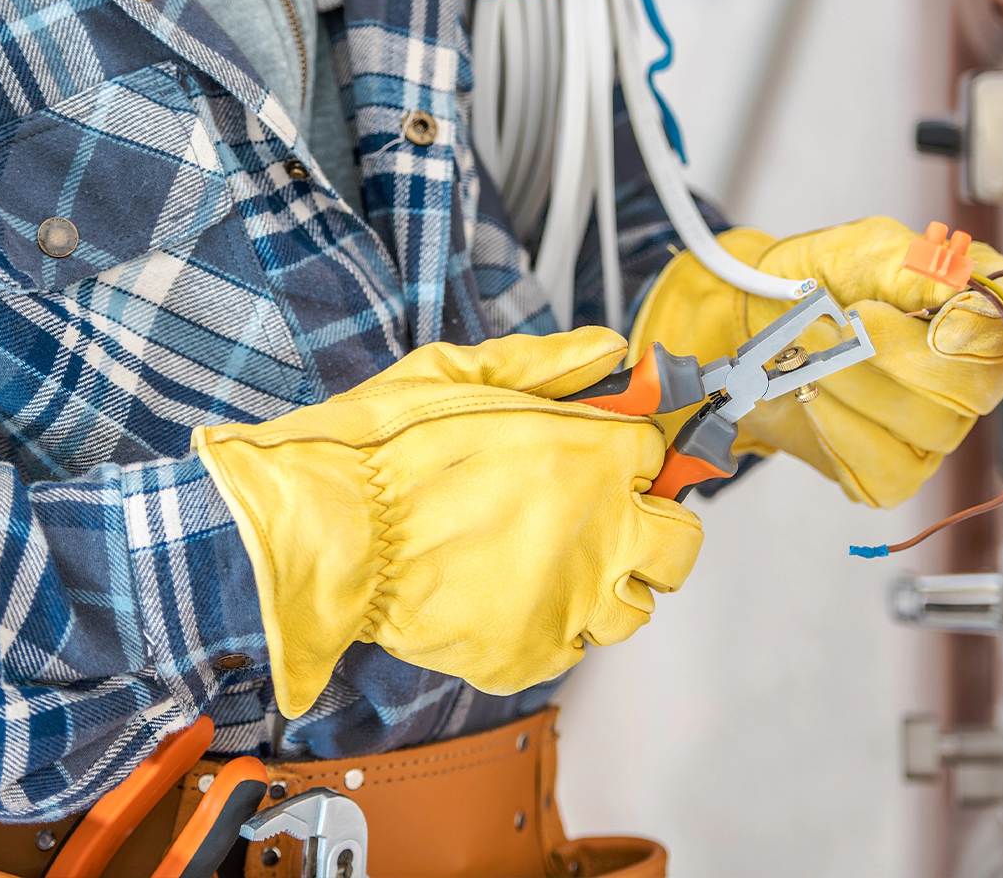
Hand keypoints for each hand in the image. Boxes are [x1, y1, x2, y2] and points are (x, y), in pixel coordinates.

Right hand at [192, 330, 702, 716]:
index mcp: (593, 455)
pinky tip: (515, 599)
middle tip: (611, 520)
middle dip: (655, 529)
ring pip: (635, 606)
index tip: (617, 464)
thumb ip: (547, 362)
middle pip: (678, 544)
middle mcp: (599, 530)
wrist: (324, 529)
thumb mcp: (462, 372)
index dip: (635, 460)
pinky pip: (575, 650)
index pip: (660, 459)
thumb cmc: (383, 451)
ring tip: (556, 565)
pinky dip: (555, 629)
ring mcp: (570, 598)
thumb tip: (607, 350)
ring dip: (608, 585)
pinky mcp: (532, 652)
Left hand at [628, 216, 1002, 507]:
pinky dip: (839, 431)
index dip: (971, 324)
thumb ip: (911, 262)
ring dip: (852, 385)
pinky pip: (887, 470)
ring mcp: (933, 429)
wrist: (755, 324)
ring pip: (925, 427)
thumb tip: (958, 282)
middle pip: (969, 388)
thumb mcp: (863, 250)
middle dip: (890, 354)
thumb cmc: (816, 282)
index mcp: (973, 315)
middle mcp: (966, 377)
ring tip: (808, 353)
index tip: (918, 307)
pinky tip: (811, 398)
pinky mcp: (893, 471)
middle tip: (835, 324)